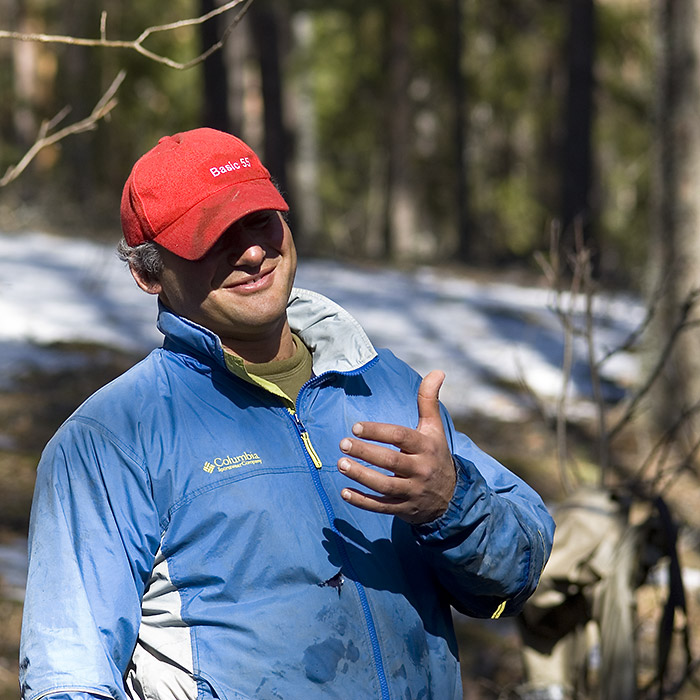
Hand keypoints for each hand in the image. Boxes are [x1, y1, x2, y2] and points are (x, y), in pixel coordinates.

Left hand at [337, 370, 456, 524]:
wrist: (451, 497)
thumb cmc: (435, 454)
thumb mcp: (434, 429)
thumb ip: (429, 400)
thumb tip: (437, 370)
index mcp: (426, 446)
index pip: (401, 437)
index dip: (378, 431)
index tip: (356, 427)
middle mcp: (421, 469)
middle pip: (391, 460)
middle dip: (366, 452)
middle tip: (342, 443)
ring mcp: (412, 491)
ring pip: (385, 485)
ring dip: (361, 476)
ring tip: (340, 464)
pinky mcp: (404, 508)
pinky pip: (382, 506)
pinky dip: (363, 501)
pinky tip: (344, 492)